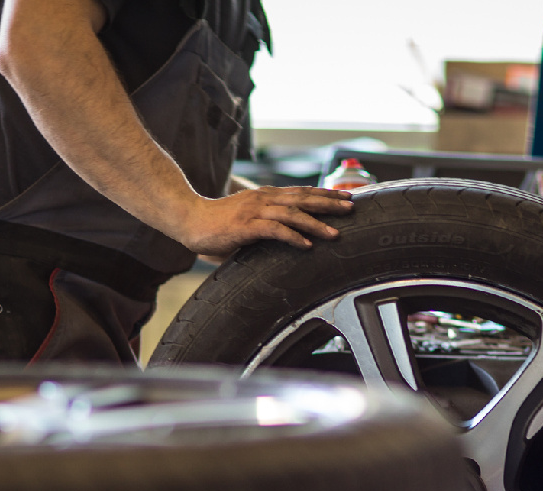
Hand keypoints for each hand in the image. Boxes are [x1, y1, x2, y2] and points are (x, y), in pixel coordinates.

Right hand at [176, 186, 355, 256]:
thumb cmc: (217, 224)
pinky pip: (274, 230)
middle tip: (352, 208)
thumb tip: (286, 236)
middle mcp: (264, 199)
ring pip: (293, 214)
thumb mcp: (248, 219)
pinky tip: (306, 246)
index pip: (302, 192)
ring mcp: (255, 211)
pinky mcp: (246, 226)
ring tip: (335, 233)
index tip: (346, 198)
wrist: (190, 220)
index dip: (325, 194)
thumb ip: (267, 223)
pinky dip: (292, 237)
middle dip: (330, 203)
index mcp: (266, 195)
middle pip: (303, 198)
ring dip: (316, 224)